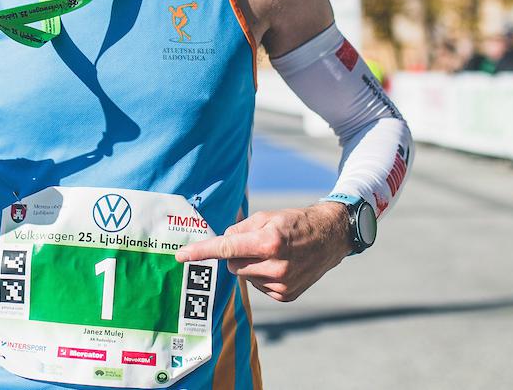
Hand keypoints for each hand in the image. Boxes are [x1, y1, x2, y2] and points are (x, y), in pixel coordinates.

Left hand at [175, 203, 350, 301]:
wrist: (330, 237)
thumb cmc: (295, 222)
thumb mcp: (267, 216)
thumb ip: (239, 230)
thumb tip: (222, 243)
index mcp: (268, 242)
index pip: (226, 249)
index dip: (201, 252)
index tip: (181, 256)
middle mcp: (275, 266)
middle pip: (233, 264)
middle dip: (238, 254)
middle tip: (258, 243)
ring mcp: (281, 284)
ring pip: (245, 276)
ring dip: (251, 265)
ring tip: (276, 254)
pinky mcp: (286, 295)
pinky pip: (259, 287)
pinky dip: (263, 276)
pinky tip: (281, 266)